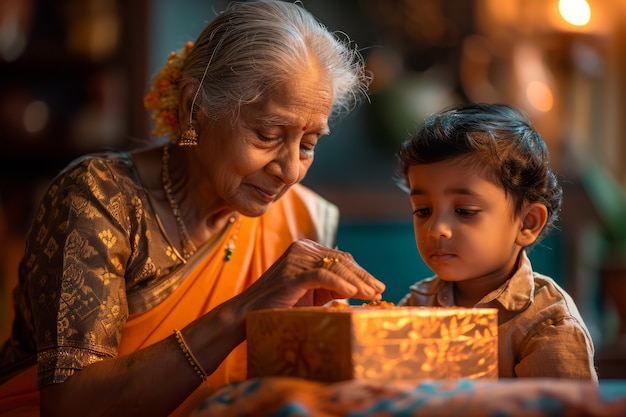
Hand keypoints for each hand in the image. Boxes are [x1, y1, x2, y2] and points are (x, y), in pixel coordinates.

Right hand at [243, 239, 384, 309]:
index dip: (361, 272)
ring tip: (370, 294)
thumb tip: (362, 289)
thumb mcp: (312, 292)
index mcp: (306, 249)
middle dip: (363, 277)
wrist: (248, 314)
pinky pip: (321, 276)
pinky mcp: (291, 275)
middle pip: (341, 261)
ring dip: (356, 282)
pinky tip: (352, 294)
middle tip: (379, 290)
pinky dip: (339, 284)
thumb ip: (332, 285)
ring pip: (335, 268)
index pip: (341, 258)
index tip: (377, 286)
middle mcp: (301, 249)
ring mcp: (296, 260)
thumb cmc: (281, 305)